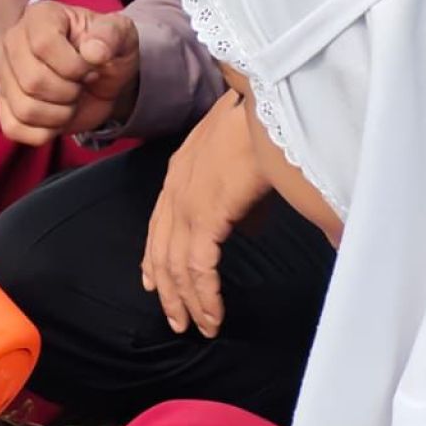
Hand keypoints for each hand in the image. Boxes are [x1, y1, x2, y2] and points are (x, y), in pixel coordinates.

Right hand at [0, 1, 140, 144]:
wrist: (103, 78)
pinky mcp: (5, 105)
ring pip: (25, 109)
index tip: (91, 66)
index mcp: (39, 17)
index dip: (74, 66)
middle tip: (81, 84)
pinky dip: (44, 131)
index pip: (44, 45)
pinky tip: (57, 117)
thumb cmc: (107, 51)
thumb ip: (112, 35)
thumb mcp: (121, 34)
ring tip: (70, 99)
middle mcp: (13, 42)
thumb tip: (93, 52)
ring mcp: (5, 75)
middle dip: (69, 92)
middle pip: (32, 81)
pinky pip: (14, 129)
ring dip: (60, 114)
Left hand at [142, 91, 269, 337]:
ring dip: (187, 301)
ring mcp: (187, 201)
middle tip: (178, 320)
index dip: (156, 258)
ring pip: (176, 265)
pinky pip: (198, 267)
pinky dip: (204, 296)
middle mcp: (176, 189)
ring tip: (198, 327)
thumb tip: (250, 223)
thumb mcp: (246, 160)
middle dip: (169, 290)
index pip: (160, 225)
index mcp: (183, 173)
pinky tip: (212, 316)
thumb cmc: (268, 123)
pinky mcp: (205, 213)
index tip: (156, 283)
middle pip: (162, 251)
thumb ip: (242, 195)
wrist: (270, 97)